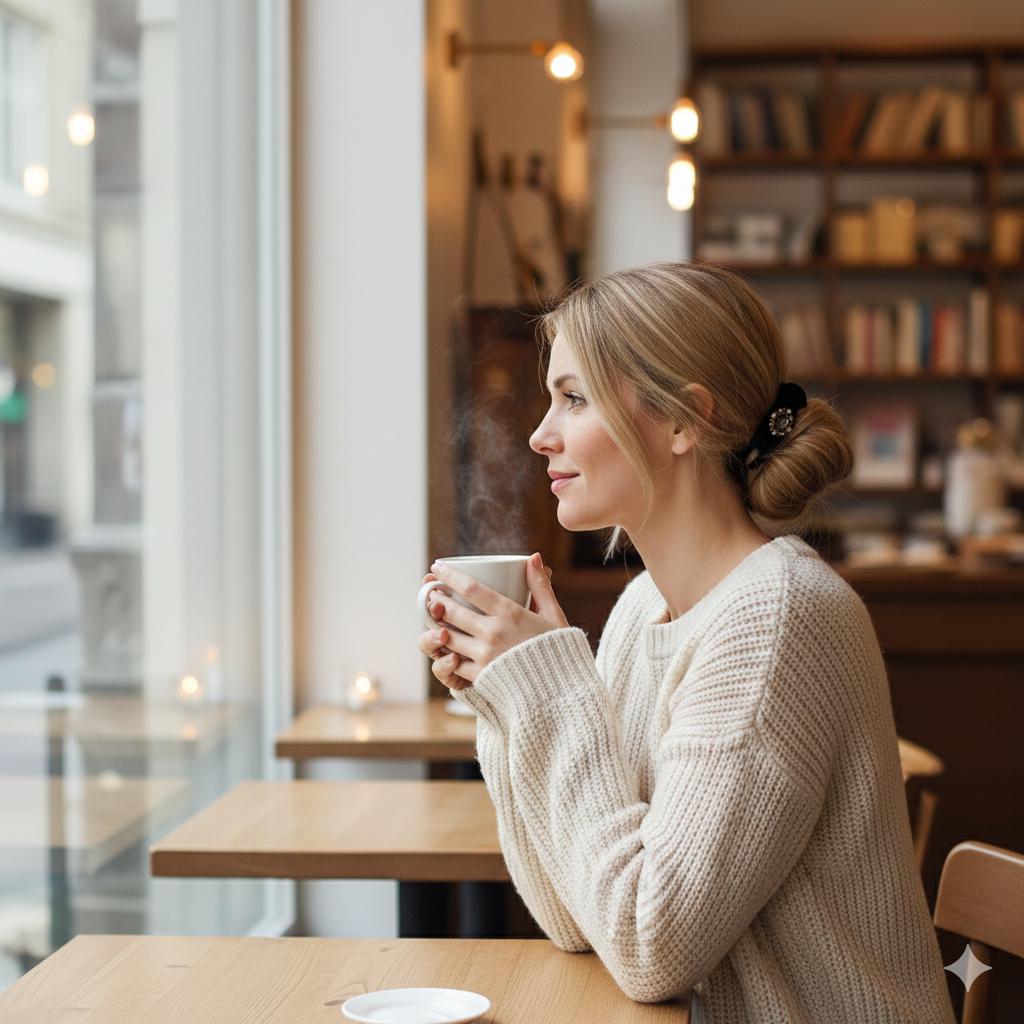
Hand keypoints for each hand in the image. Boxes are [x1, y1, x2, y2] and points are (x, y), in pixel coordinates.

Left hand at [416, 555, 562, 689]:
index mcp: (510, 613)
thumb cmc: (558, 651)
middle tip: (430, 592)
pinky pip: (453, 663)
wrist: (561, 692)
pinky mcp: (480, 676)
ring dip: (435, 625)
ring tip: (432, 617)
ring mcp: (484, 656)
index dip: (449, 575)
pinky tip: (443, 646)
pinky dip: (446, 653)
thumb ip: (540, 586)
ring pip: (447, 636)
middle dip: (436, 599)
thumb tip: (535, 557)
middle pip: (452, 611)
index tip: (437, 568)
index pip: (471, 588)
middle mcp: (493, 632)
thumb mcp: (554, 615)